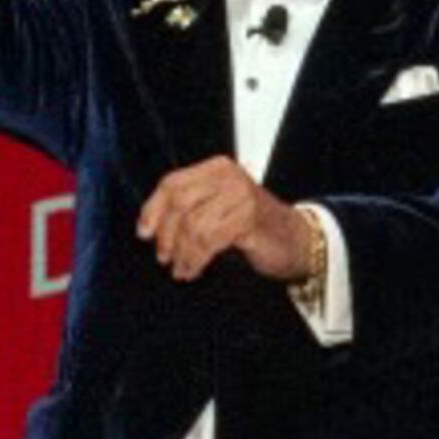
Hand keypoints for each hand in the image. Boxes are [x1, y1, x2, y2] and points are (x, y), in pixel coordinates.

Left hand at [136, 155, 316, 284]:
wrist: (295, 240)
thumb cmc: (253, 227)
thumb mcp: (218, 209)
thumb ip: (191, 208)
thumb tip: (150, 227)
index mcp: (218, 168)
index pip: (172, 183)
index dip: (152, 209)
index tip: (144, 233)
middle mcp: (229, 177)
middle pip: (179, 203)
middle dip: (166, 235)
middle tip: (164, 257)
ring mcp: (240, 196)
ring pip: (192, 225)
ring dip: (181, 253)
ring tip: (181, 269)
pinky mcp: (248, 219)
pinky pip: (208, 241)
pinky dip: (195, 260)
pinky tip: (193, 270)